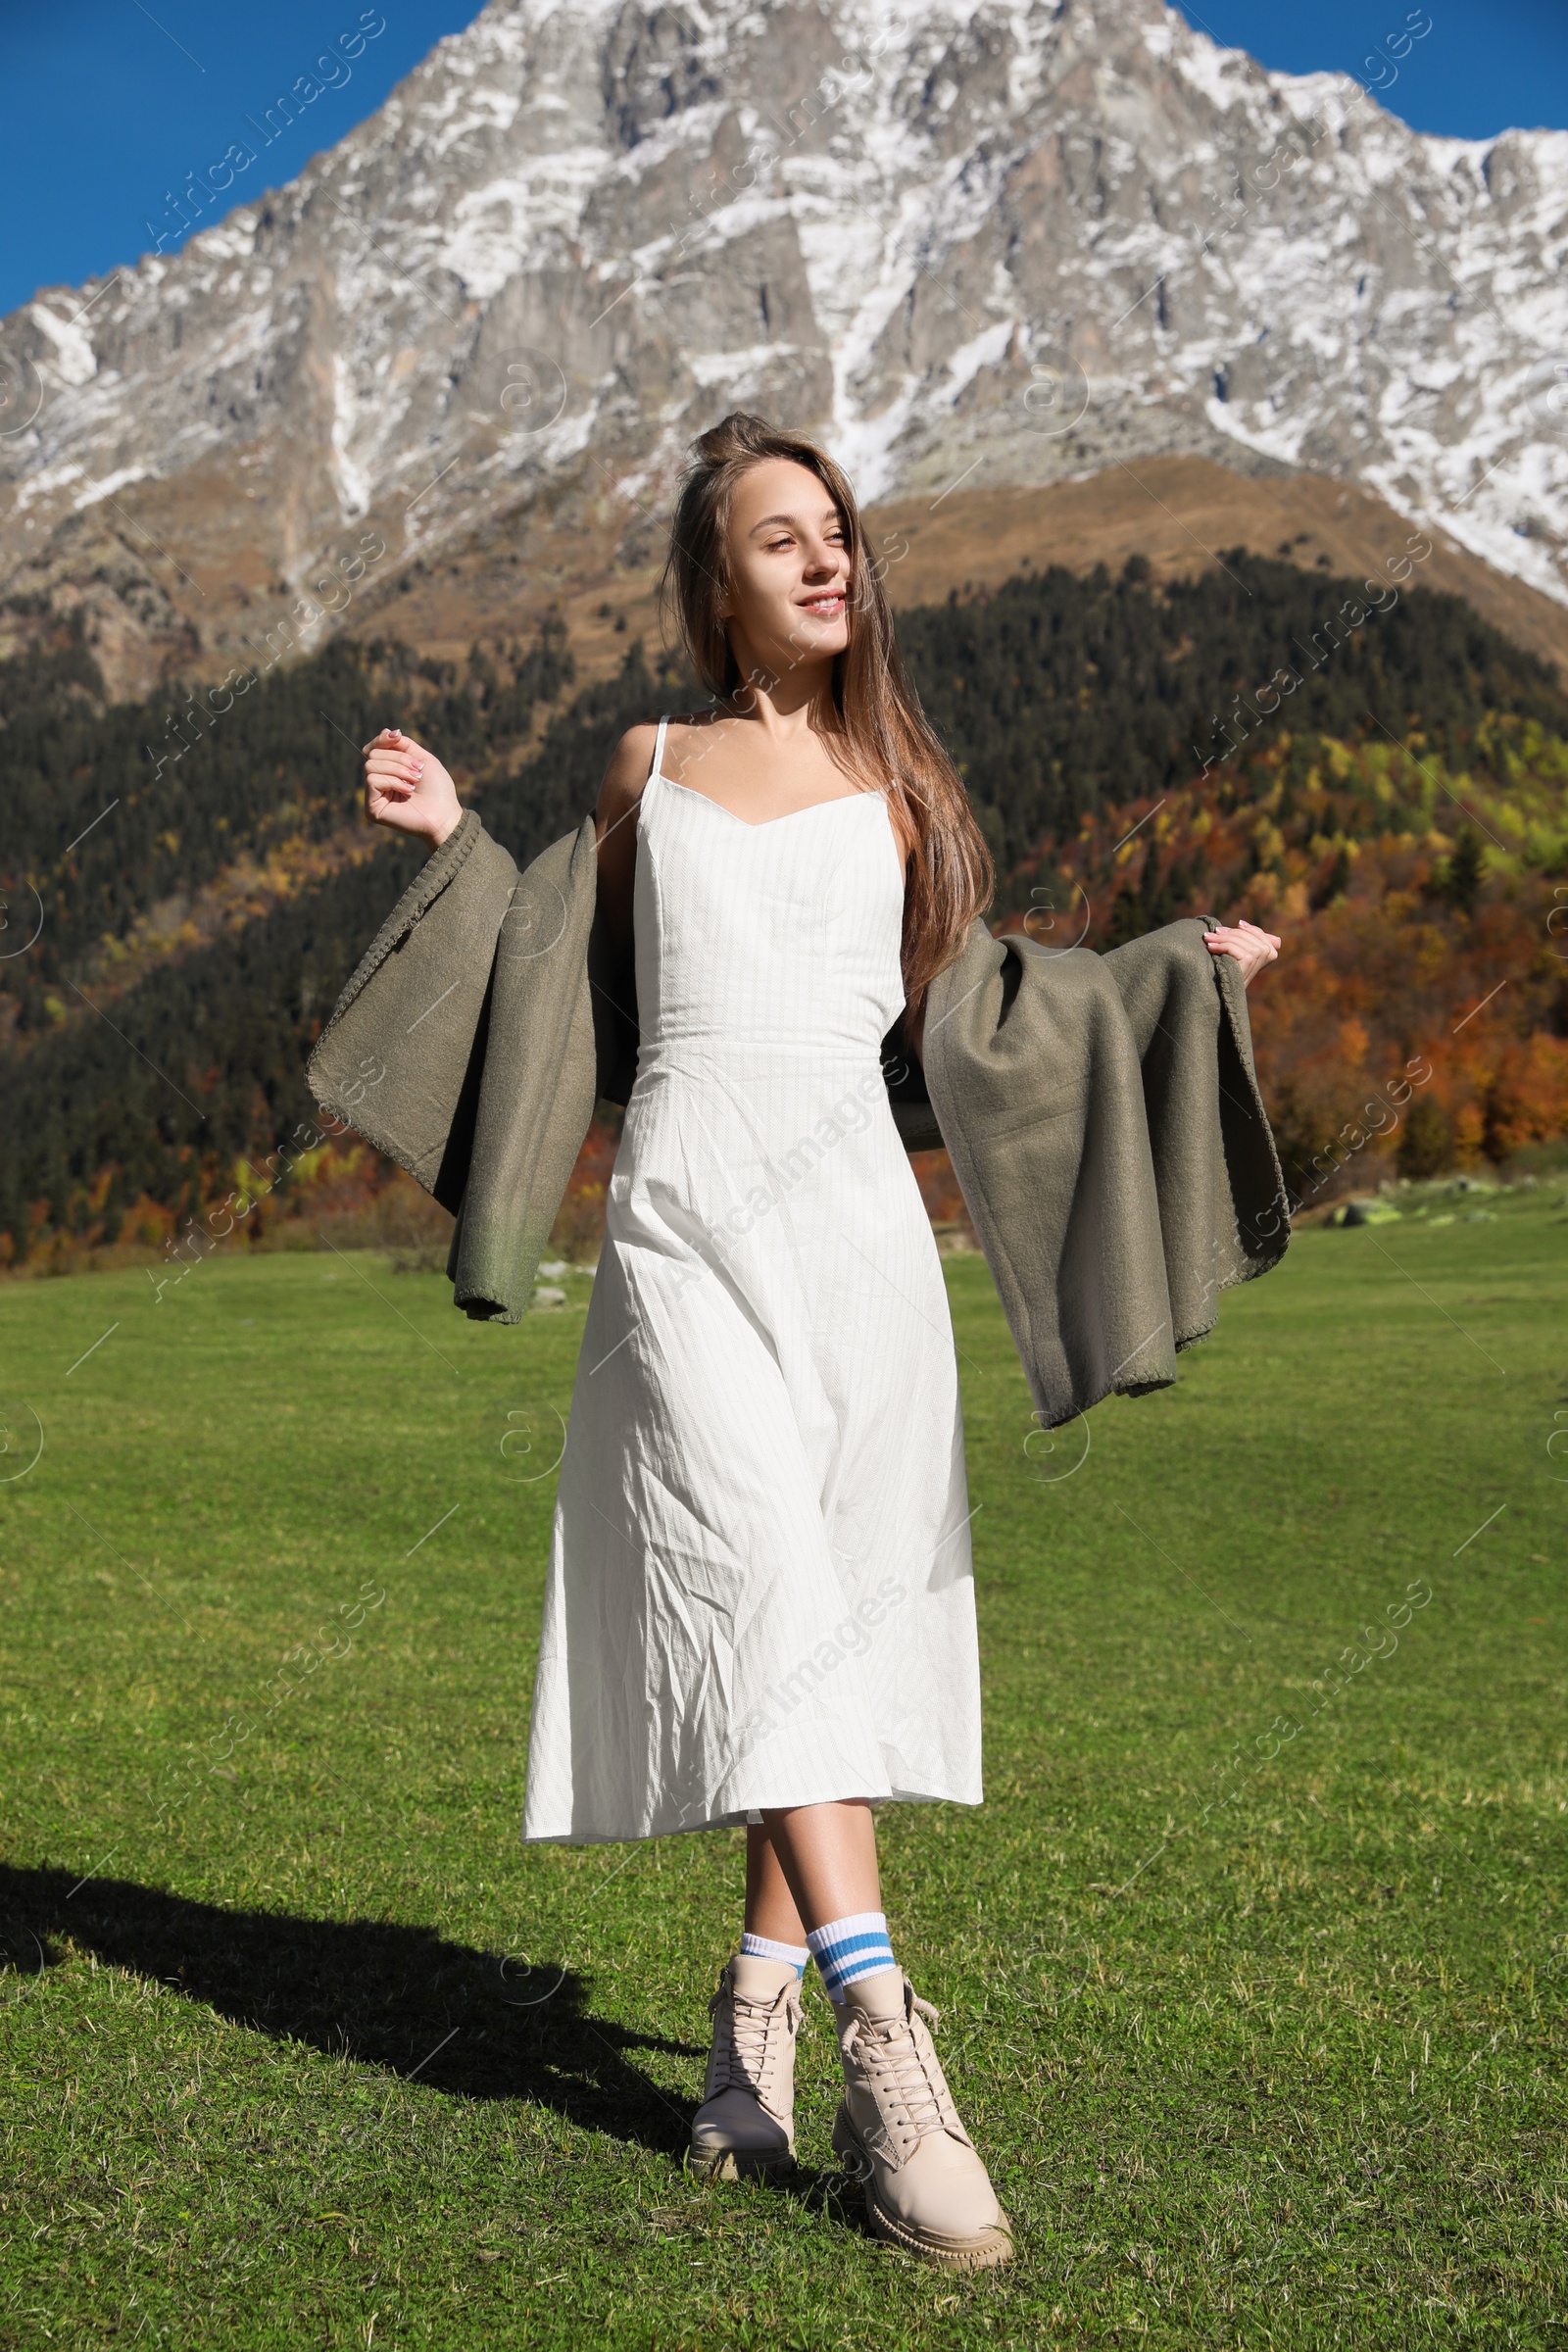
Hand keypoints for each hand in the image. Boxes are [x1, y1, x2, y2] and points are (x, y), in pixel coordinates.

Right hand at [361, 727, 461, 846]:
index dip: (382, 739)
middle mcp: (378, 784)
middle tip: (417, 772)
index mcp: (388, 772)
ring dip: (398, 769)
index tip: (398, 736)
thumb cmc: (437, 789)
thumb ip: (402, 745)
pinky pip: (372, 780)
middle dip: (398, 758)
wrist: (444, 814)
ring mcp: (373, 797)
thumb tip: (386, 731)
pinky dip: (392, 782)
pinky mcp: (371, 809)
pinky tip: (407, 791)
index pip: (373, 748)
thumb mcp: (421, 758)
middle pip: (373, 754)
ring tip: (414, 781)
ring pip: (371, 765)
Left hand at [1204, 918, 1280, 987]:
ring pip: (1239, 940)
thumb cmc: (1230, 973)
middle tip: (1210, 934)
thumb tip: (1241, 923)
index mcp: (1271, 952)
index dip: (1243, 929)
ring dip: (1221, 939)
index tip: (1227, 928)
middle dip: (1227, 933)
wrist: (1222, 994)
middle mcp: (1270, 954)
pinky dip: (1220, 946)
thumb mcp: (1240, 954)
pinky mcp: (1250, 961)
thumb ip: (1244, 940)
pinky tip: (1210, 948)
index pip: (1257, 932)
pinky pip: (1233, 947)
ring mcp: (1260, 958)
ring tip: (1207, 940)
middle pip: (1246, 934)